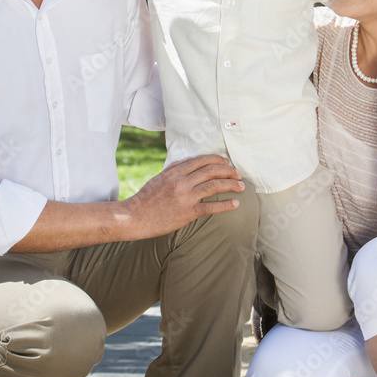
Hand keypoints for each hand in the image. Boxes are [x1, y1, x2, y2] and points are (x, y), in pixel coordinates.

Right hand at [125, 155, 244, 237]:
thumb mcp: (159, 177)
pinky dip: (225, 205)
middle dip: (229, 171)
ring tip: (241, 187)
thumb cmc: (146, 198)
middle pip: (212, 170)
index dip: (218, 161)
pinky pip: (211, 207)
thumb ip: (175, 168)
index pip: (202, 160)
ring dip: (231, 185)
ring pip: (214, 185)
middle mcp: (182, 181)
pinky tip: (235, 204)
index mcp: (175, 171)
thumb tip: (190, 160)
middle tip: (239, 175)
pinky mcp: (187, 212)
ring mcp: (185, 196)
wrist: (134, 216)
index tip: (227, 164)